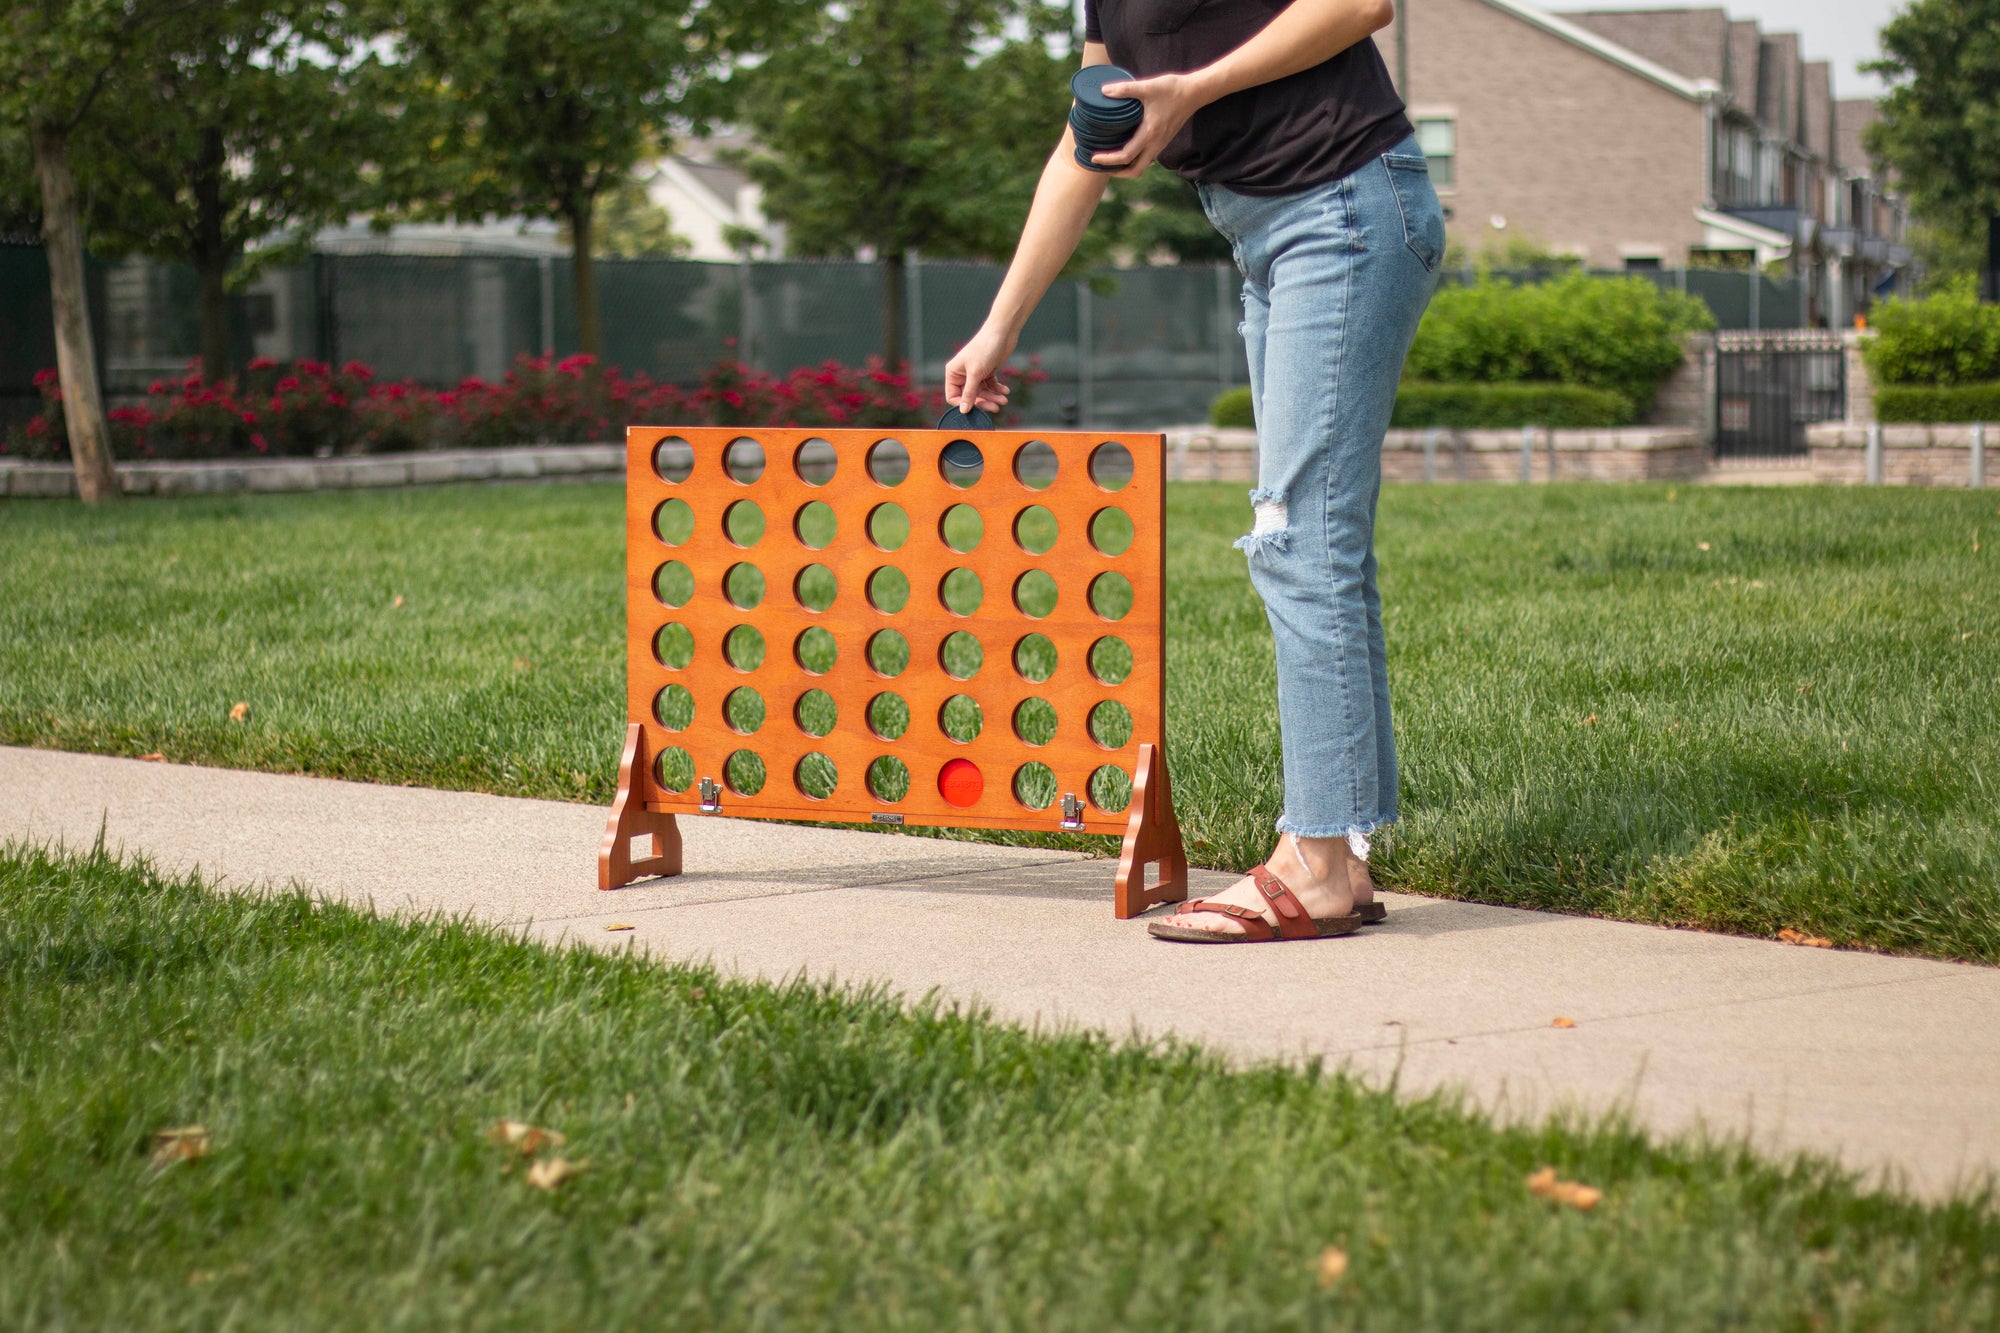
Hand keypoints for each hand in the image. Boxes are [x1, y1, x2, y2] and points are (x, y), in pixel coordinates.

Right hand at [943, 324, 1017, 413]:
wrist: (1003, 332)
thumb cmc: (985, 348)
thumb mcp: (975, 373)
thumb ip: (969, 393)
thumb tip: (963, 410)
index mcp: (953, 372)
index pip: (953, 396)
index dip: (964, 404)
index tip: (977, 409)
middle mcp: (962, 373)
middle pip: (970, 396)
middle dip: (984, 401)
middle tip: (996, 406)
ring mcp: (975, 372)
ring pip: (982, 392)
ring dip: (993, 397)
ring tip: (1004, 399)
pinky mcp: (987, 370)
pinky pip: (990, 385)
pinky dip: (998, 389)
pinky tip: (1005, 391)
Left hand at [1091, 70, 1207, 177]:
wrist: (1196, 92)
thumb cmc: (1172, 88)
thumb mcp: (1148, 86)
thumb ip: (1125, 89)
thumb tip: (1104, 91)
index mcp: (1150, 133)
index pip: (1126, 156)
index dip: (1108, 160)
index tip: (1094, 157)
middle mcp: (1156, 144)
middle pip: (1135, 170)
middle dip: (1117, 172)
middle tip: (1101, 165)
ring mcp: (1161, 144)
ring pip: (1142, 166)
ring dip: (1126, 168)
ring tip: (1111, 161)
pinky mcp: (1164, 141)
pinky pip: (1147, 158)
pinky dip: (1135, 160)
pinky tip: (1126, 149)